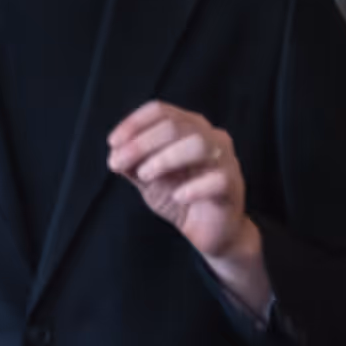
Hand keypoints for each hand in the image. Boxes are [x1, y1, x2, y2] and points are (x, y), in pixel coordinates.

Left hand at [107, 99, 270, 312]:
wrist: (206, 236)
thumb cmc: (176, 199)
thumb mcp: (145, 180)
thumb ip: (130, 163)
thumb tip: (113, 155)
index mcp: (186, 129)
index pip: (160, 109)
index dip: (133, 123)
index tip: (111, 146)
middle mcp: (210, 138)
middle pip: (177, 124)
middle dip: (141, 143)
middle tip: (120, 165)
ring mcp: (226, 162)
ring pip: (200, 142)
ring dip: (166, 158)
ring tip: (147, 179)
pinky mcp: (234, 188)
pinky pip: (218, 178)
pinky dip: (191, 186)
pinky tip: (176, 197)